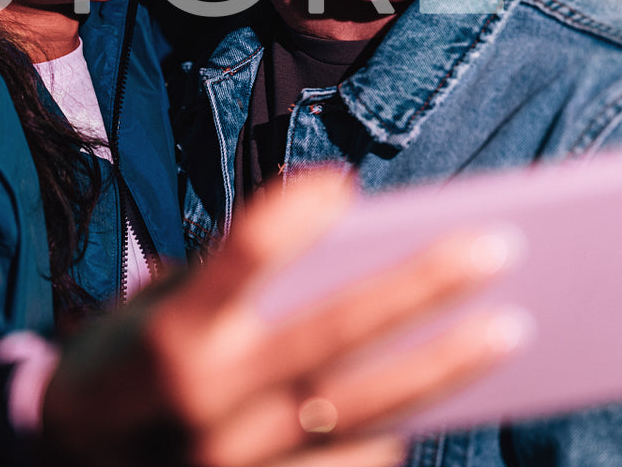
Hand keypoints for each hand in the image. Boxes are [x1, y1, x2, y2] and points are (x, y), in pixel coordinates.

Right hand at [40, 172, 517, 466]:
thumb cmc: (114, 375)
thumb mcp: (142, 313)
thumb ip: (223, 284)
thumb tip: (325, 251)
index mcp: (170, 336)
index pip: (243, 256)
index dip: (295, 212)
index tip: (341, 183)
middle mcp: (207, 399)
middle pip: (333, 331)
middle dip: (421, 284)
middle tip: (493, 245)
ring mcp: (238, 459)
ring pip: (363, 407)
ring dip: (443, 364)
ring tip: (506, 327)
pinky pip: (348, 465)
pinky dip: (393, 432)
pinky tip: (431, 399)